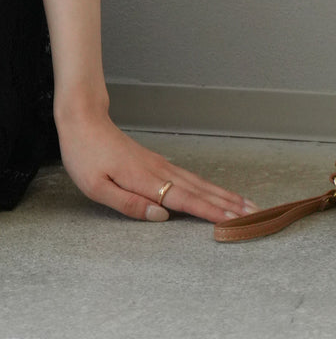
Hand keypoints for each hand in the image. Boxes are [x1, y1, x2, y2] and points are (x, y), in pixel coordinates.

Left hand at [56, 108, 258, 223]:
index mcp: (145, 180)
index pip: (185, 200)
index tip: (237, 221)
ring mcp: (159, 164)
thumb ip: (128, 204)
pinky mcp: (154, 161)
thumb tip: (160, 216)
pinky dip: (207, 186)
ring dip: (223, 195)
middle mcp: (158, 171)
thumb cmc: (84, 154)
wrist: (81, 117)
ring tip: (247, 205)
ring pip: (198, 182)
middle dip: (230, 205)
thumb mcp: (96, 186)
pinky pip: (188, 177)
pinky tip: (214, 191)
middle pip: (201, 191)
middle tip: (258, 215)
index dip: (211, 212)